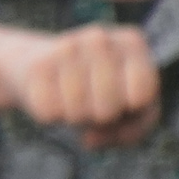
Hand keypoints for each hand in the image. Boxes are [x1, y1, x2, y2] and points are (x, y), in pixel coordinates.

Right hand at [1, 22, 166, 142]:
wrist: (40, 64)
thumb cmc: (98, 89)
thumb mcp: (131, 107)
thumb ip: (133, 130)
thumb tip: (90, 139)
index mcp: (131, 43)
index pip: (141, 97)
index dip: (130, 111)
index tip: (123, 99)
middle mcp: (100, 39)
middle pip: (108, 109)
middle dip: (100, 118)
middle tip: (93, 102)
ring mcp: (66, 49)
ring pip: (77, 113)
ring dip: (75, 118)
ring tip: (73, 99)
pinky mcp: (37, 66)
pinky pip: (49, 114)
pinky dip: (51, 116)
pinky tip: (52, 95)